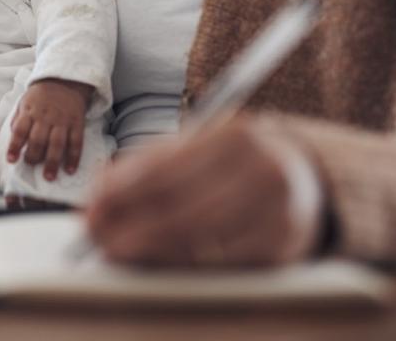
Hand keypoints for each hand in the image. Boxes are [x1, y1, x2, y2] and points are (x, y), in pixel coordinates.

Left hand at [6, 78, 93, 180]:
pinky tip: (70, 169)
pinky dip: (74, 157)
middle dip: (33, 156)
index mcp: (30, 112)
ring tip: (49, 177)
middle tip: (30, 167)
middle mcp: (46, 117)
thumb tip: (13, 140)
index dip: (14, 146)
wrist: (65, 81)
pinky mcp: (77, 123)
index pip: (20, 130)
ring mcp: (62, 121)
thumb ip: (18, 121)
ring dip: (52, 162)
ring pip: (57, 143)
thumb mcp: (24, 103)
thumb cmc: (40, 96)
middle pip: (38, 140)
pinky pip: (76, 142)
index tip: (11, 160)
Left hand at [84, 117, 325, 266]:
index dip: (122, 191)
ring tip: (119, 250)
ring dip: (152, 246)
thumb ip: (147, 165)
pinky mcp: (283, 244)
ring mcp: (277, 207)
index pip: (166, 166)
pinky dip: (186, 260)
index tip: (91, 208)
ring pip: (200, 235)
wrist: (304, 179)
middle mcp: (260, 167)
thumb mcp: (196, 150)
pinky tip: (159, 259)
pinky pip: (224, 259)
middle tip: (97, 239)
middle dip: (130, 225)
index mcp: (233, 134)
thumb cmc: (231, 164)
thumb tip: (100, 191)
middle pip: (181, 204)